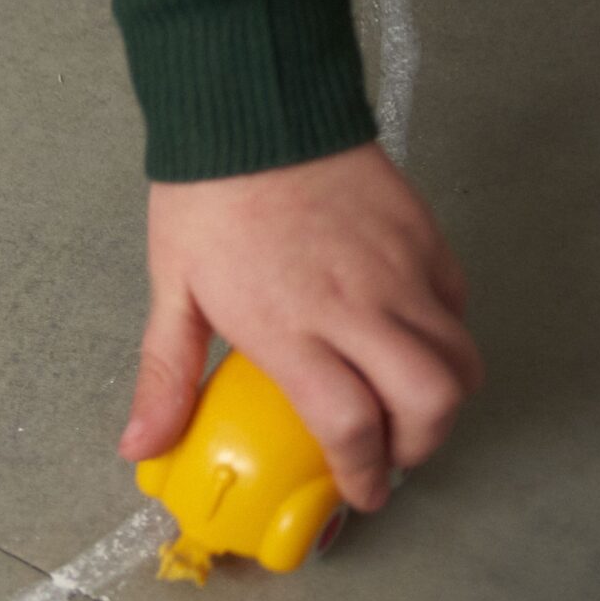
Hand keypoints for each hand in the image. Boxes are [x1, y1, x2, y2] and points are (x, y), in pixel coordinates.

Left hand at [121, 143, 482, 512]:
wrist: (253, 106)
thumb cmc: (206, 197)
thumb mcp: (173, 290)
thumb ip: (166, 376)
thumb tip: (140, 445)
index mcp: (288, 328)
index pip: (350, 426)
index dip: (362, 474)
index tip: (360, 493)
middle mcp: (355, 307)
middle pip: (429, 403)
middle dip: (421, 446)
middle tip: (393, 454)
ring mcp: (399, 271)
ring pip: (459, 358)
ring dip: (444, 398)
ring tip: (410, 407)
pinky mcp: (424, 238)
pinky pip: (457, 304)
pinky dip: (448, 336)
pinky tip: (412, 341)